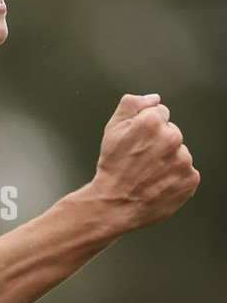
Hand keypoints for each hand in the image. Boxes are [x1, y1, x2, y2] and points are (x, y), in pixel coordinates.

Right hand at [94, 94, 199, 231]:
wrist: (114, 204)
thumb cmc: (112, 169)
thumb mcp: (111, 129)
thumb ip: (131, 105)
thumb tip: (152, 99)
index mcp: (152, 123)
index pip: (160, 112)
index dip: (146, 126)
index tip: (138, 140)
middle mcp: (171, 139)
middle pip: (171, 132)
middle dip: (159, 142)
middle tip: (141, 158)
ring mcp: (183, 160)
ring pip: (179, 152)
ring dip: (168, 160)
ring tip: (149, 172)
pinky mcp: (190, 179)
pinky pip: (186, 172)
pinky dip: (175, 177)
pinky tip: (158, 182)